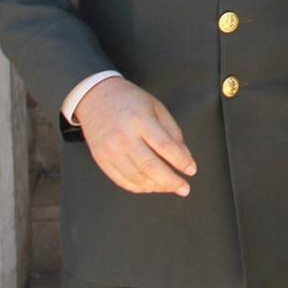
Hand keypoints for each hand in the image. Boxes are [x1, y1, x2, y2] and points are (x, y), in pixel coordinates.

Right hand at [74, 77, 196, 196]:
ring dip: (157, 187)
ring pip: (137, 177)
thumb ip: (173, 132)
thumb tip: (186, 158)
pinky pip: (122, 180)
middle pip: (150, 167)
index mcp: (141, 120)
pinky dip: (139, 187)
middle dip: (171, 181)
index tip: (192, 170)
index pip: (165, 147)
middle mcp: (124, 137)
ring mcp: (111, 150)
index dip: (181, 161)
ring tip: (170, 187)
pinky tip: (151, 186)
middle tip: (184, 189)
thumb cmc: (131, 101)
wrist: (96, 98)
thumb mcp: (157, 108)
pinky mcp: (101, 160)